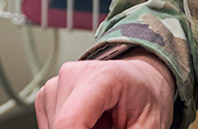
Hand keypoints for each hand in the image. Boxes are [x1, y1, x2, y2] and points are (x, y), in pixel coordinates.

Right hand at [35, 51, 174, 128]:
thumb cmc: (146, 99)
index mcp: (102, 78)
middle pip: (60, 127)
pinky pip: (49, 125)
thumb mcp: (149, 127)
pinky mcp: (47, 93)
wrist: (142, 81)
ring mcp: (57, 82)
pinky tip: (87, 122)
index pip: (69, 122)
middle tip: (109, 126)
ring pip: (53, 127)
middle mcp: (74, 74)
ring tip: (102, 124)